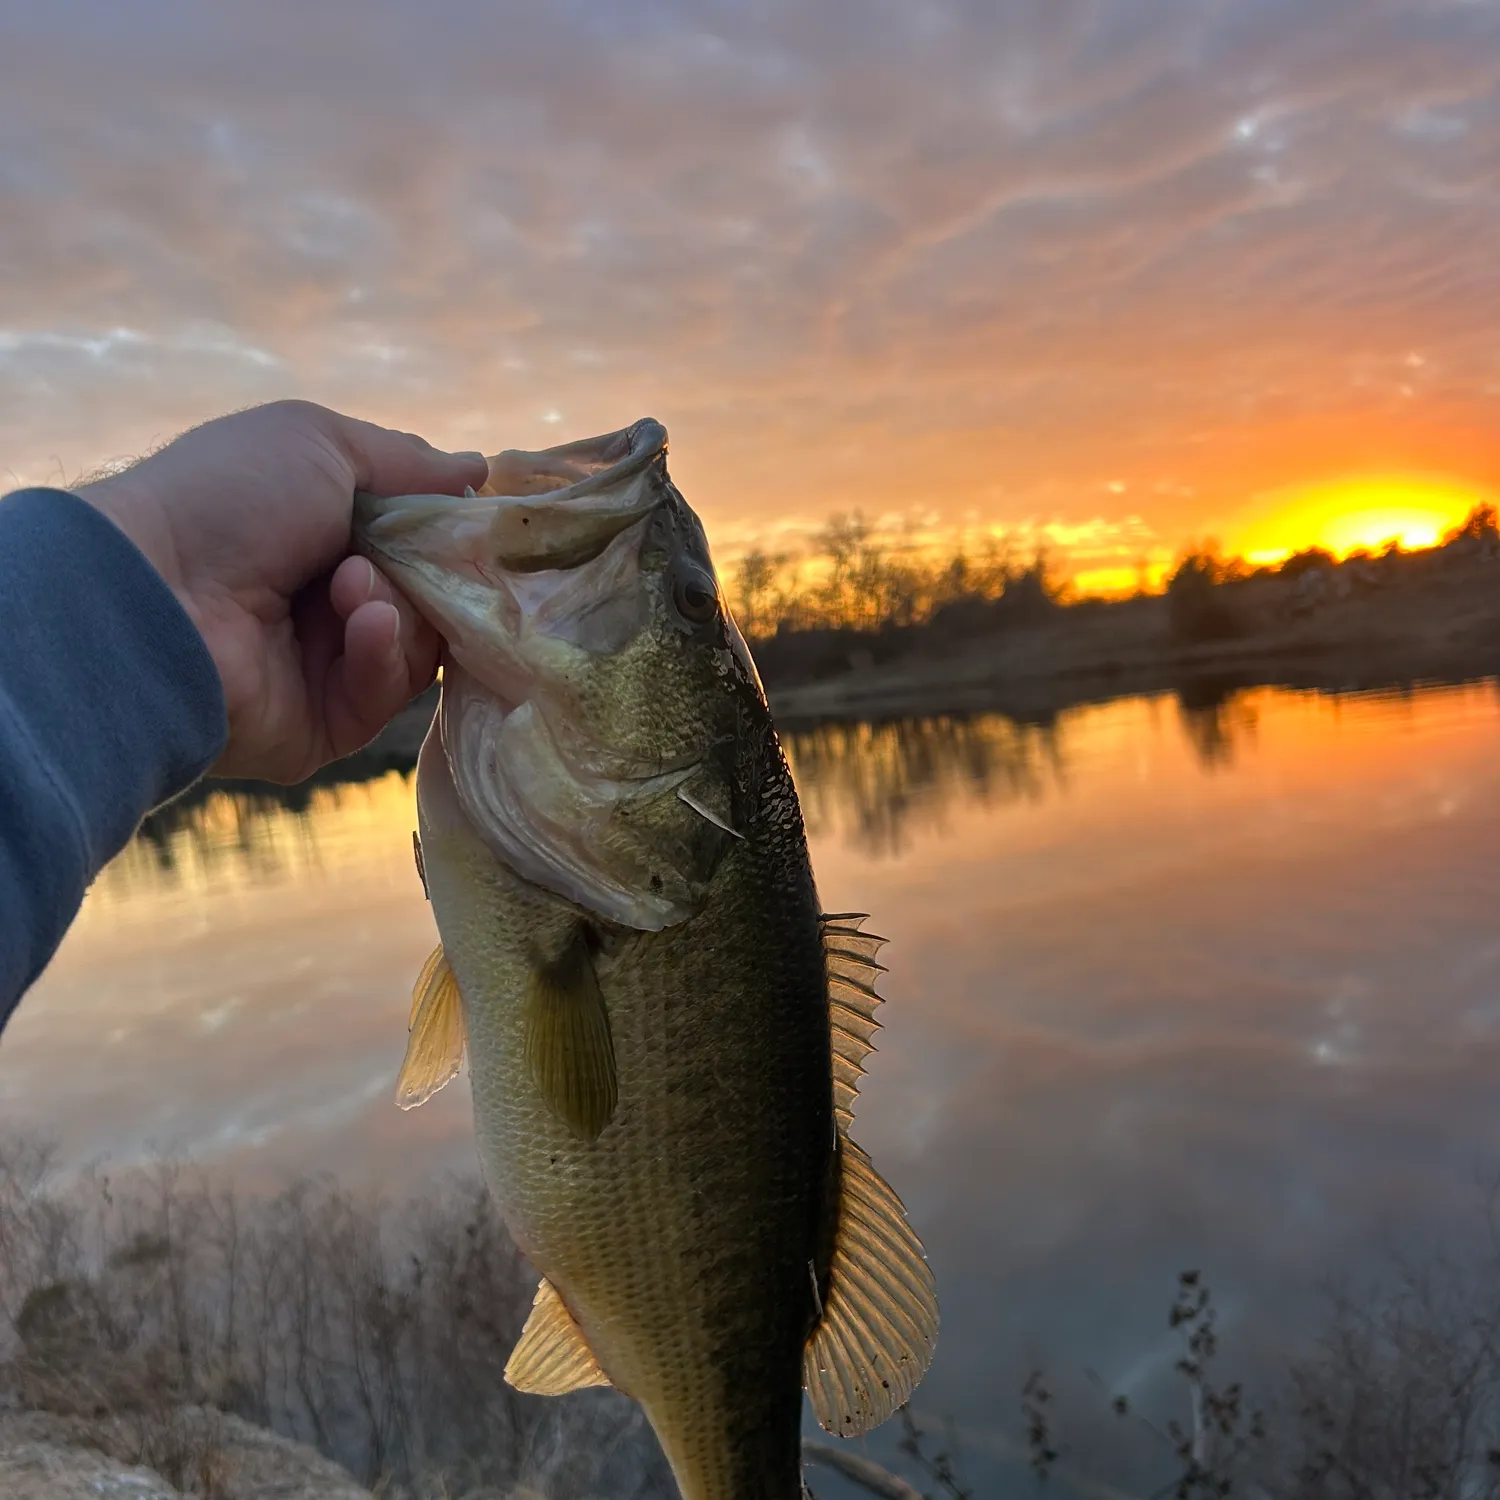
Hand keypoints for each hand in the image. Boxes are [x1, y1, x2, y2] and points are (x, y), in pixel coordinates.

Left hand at [77, 400, 486, 782]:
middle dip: (427, 572)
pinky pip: (387, 696)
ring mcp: (324, 669)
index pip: (416, 544)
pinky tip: (359, 623)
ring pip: (419, 649)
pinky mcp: (324, 726)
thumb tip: (479, 471)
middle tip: (406, 553)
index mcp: (321, 536)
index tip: (481, 525)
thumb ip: (406, 462)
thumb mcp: (320, 444)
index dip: (451, 535)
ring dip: (399, 607)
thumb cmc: (228, 500)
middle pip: (430, 599)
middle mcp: (324, 604)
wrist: (155, 594)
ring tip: (351, 586)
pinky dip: (383, 654)